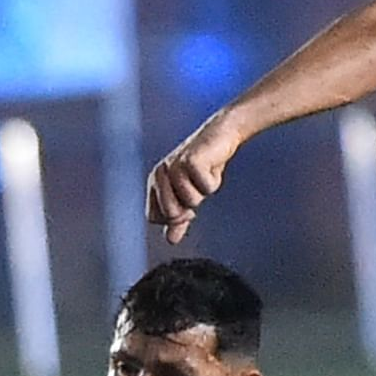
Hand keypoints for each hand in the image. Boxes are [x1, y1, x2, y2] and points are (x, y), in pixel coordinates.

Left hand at [145, 117, 238, 242]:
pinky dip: (213, 181)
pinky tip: (212, 166)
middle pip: (170, 214)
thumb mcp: (189, 194)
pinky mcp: (191, 161)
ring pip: (190, 201)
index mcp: (154, 182)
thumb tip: (171, 240)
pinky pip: (205, 188)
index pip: (154, 217)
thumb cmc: (204, 165)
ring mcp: (174, 167)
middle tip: (196, 186)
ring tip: (204, 173)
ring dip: (203, 191)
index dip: (173, 218)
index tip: (186, 203)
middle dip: (189, 207)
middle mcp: (160, 174)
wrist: (222, 135)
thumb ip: (179, 219)